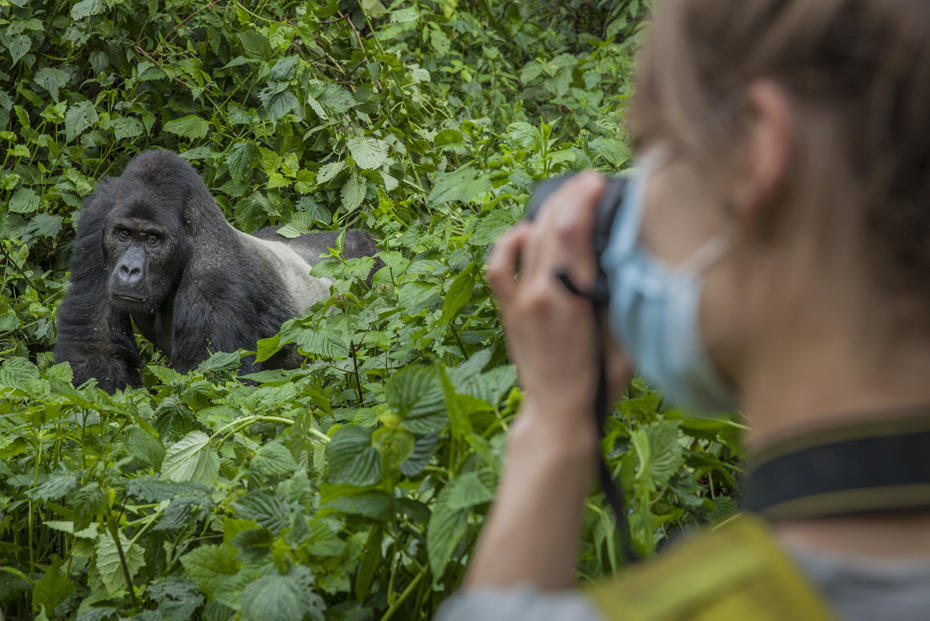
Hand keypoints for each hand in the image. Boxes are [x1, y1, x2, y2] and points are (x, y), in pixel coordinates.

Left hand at [486, 172, 631, 435]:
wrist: (557, 413)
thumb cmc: (598, 382)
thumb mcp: (624, 338)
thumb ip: (620, 298)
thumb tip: (622, 258)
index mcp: (574, 298)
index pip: (575, 231)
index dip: (584, 198)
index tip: (598, 181)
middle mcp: (543, 292)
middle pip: (551, 227)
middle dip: (569, 196)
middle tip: (586, 182)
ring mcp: (521, 300)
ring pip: (527, 240)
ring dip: (544, 213)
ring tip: (563, 200)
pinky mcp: (509, 311)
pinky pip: (499, 267)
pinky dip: (510, 244)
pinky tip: (525, 233)